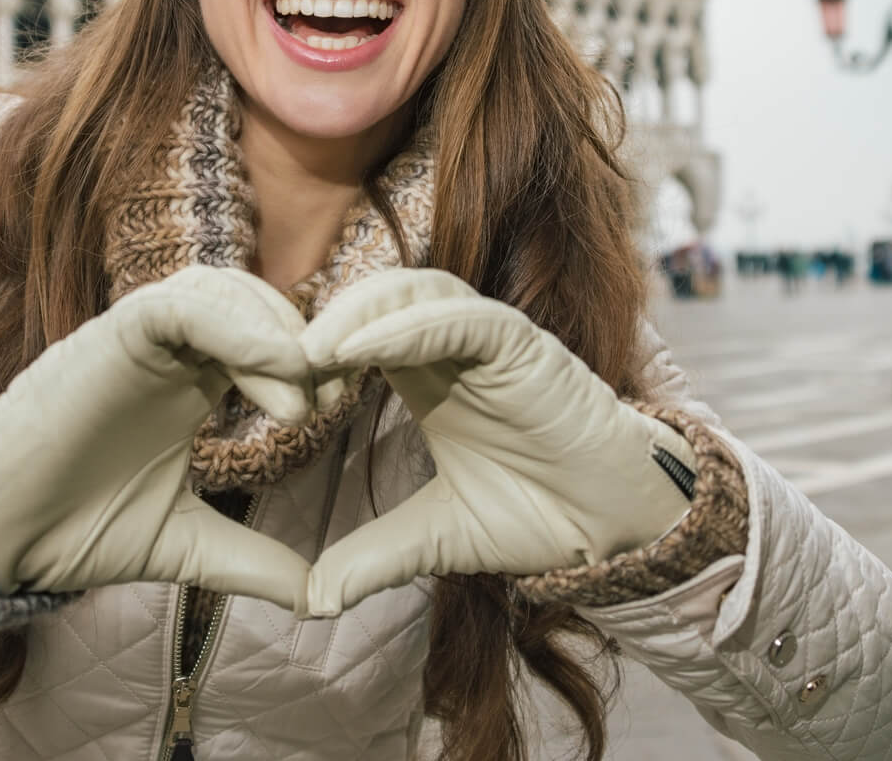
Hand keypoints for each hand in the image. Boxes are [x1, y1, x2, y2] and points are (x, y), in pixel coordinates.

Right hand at [0, 265, 314, 610]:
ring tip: (298, 401)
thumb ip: (250, 560)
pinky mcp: (112, 334)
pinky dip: (234, 325)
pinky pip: (181, 304)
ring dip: (274, 334)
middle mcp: (173, 350)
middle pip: (258, 304)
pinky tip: (270, 367)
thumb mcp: (186, 544)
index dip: (312, 362)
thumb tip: (314, 599)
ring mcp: (141, 337)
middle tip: (332, 396)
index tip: (340, 406)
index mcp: (194, 381)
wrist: (0, 535)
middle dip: (305, 341)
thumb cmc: (77, 528)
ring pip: (225, 291)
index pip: (269, 340)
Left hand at [300, 269, 695, 617]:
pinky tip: (360, 351)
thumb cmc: (539, 516)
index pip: (359, 334)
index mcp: (428, 377)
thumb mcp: (438, 538)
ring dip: (358, 314)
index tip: (278, 399)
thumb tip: (314, 600)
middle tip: (280, 367)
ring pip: (416, 292)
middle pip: (378, 299)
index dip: (317, 354)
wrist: (613, 528)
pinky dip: (408, 326)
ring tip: (312, 351)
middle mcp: (455, 346)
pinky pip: (462, 318)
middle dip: (327, 323)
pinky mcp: (524, 344)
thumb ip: (377, 557)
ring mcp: (491, 339)